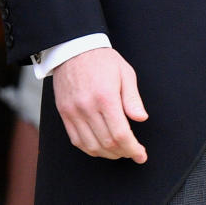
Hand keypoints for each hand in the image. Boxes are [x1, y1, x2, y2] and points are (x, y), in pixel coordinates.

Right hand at [53, 48, 147, 162]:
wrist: (74, 50)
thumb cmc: (102, 59)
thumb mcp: (125, 73)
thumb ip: (133, 98)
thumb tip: (141, 118)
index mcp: (106, 97)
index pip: (121, 133)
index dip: (132, 148)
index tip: (141, 154)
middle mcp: (88, 107)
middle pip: (106, 142)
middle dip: (123, 152)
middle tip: (133, 152)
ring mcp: (74, 113)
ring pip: (91, 146)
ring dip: (107, 154)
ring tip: (120, 151)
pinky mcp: (64, 115)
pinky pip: (76, 140)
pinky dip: (90, 148)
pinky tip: (101, 147)